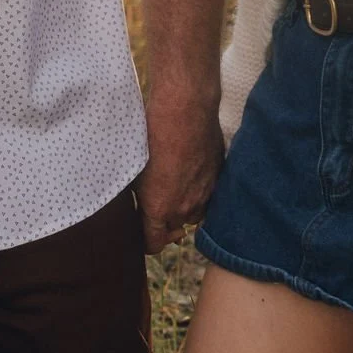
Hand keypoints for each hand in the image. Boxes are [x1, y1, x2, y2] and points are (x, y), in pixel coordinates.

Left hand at [137, 84, 223, 255]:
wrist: (185, 108)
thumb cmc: (151, 133)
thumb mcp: (134, 168)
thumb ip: (138, 196)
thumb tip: (138, 204)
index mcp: (159, 208)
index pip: (153, 244)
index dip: (146, 242)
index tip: (143, 233)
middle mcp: (185, 207)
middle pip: (175, 229)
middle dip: (166, 223)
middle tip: (157, 205)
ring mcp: (206, 193)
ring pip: (195, 214)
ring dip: (185, 208)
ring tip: (176, 188)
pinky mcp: (219, 177)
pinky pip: (209, 196)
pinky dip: (200, 191)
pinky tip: (191, 173)